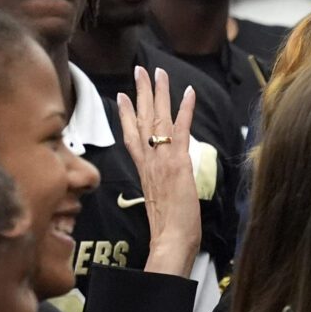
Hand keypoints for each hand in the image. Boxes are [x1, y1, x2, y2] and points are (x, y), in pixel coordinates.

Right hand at [117, 67, 200, 277]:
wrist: (170, 241)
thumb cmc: (168, 229)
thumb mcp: (159, 202)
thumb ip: (160, 186)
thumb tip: (167, 180)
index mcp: (143, 171)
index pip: (131, 136)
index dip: (126, 115)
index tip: (122, 96)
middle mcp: (148, 162)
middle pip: (141, 120)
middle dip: (140, 93)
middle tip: (139, 70)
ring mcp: (162, 160)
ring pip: (157, 119)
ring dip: (159, 93)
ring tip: (157, 71)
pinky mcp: (178, 163)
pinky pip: (181, 130)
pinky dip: (185, 110)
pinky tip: (188, 92)